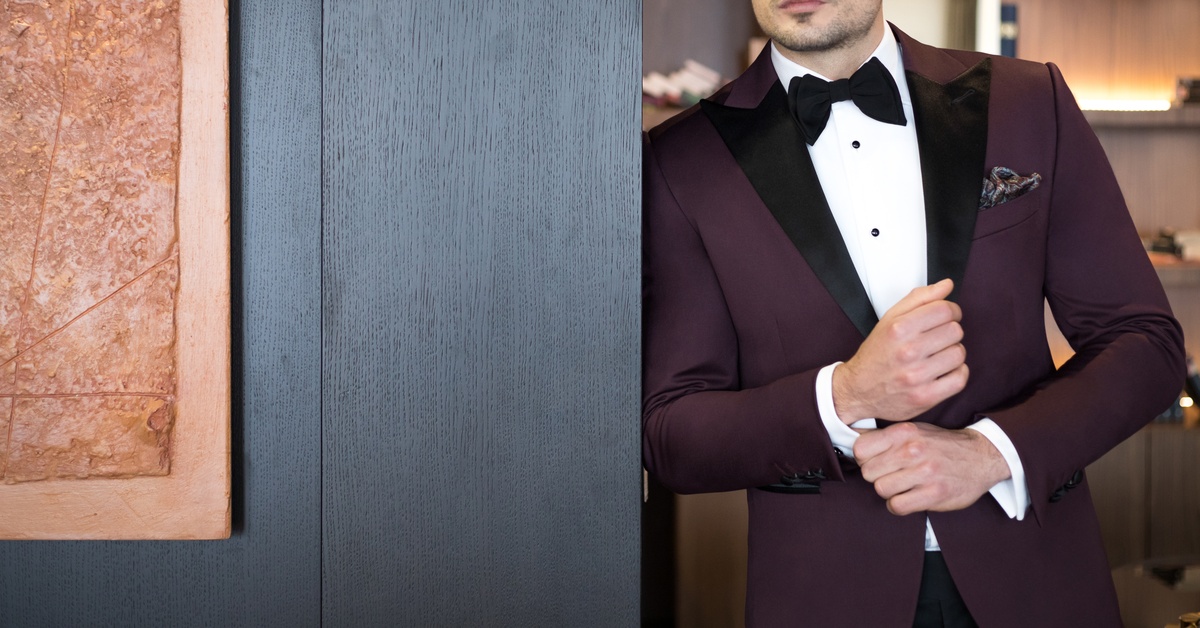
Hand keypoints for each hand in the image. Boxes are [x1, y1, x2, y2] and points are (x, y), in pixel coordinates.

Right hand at [832, 278, 967, 423]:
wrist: (858, 390)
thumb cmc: (875, 354)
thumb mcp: (889, 320)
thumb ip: (919, 299)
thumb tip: (946, 285)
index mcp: (899, 329)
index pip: (944, 309)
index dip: (951, 310)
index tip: (947, 316)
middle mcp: (907, 352)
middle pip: (955, 331)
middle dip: (949, 332)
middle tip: (937, 338)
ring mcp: (917, 376)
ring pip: (959, 354)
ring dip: (952, 353)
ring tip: (937, 355)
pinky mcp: (925, 397)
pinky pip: (959, 378)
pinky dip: (956, 373)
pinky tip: (943, 371)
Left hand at [853, 422, 1009, 515]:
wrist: (981, 456)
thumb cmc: (941, 445)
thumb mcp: (913, 430)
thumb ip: (884, 436)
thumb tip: (850, 436)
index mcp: (904, 432)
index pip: (860, 448)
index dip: (864, 458)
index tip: (875, 461)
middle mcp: (912, 450)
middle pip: (868, 472)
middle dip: (877, 476)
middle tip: (892, 475)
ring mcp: (924, 472)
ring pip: (881, 489)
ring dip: (889, 491)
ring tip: (902, 486)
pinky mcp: (934, 493)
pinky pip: (897, 505)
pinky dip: (898, 505)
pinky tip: (908, 498)